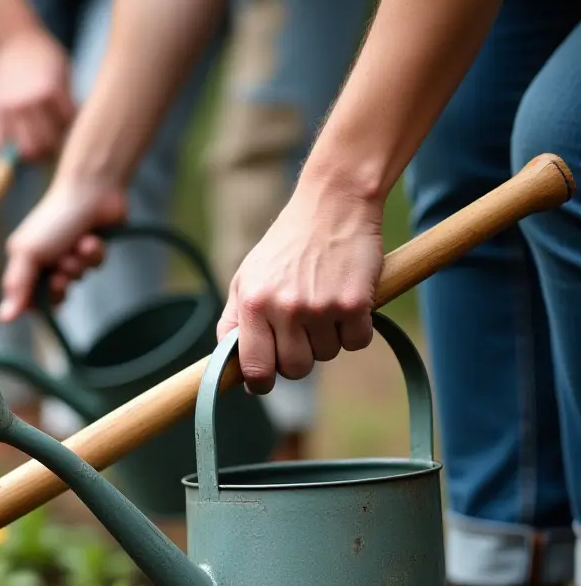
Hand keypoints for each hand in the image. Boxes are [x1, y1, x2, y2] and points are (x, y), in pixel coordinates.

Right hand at [0, 26, 74, 161]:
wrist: (14, 35)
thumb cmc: (45, 54)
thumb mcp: (64, 72)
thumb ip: (68, 101)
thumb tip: (76, 131)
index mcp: (51, 91)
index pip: (65, 130)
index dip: (68, 133)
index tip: (66, 130)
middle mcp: (29, 101)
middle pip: (43, 147)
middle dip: (50, 151)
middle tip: (50, 145)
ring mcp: (8, 106)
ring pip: (22, 150)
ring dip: (29, 154)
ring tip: (32, 146)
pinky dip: (3, 149)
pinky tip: (10, 144)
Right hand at [0, 176, 127, 321]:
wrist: (91, 191)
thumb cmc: (55, 219)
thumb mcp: (28, 253)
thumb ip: (17, 286)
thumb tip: (3, 319)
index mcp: (25, 260)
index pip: (26, 298)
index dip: (37, 302)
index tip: (44, 296)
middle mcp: (46, 259)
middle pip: (54, 294)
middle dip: (61, 284)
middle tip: (62, 273)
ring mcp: (69, 254)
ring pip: (77, 279)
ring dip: (79, 264)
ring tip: (79, 245)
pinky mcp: (90, 249)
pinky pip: (95, 266)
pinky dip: (94, 254)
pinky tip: (92, 238)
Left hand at [217, 179, 384, 393]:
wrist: (333, 203)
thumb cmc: (286, 245)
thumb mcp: (246, 278)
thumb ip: (233, 321)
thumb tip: (228, 363)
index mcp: (253, 303)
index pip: (254, 368)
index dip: (260, 383)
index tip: (265, 380)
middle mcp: (285, 308)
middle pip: (295, 369)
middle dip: (299, 358)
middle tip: (302, 331)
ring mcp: (320, 307)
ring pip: (327, 356)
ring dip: (328, 339)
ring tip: (324, 304)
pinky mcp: (355, 303)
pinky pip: (357, 342)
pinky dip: (356, 330)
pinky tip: (347, 303)